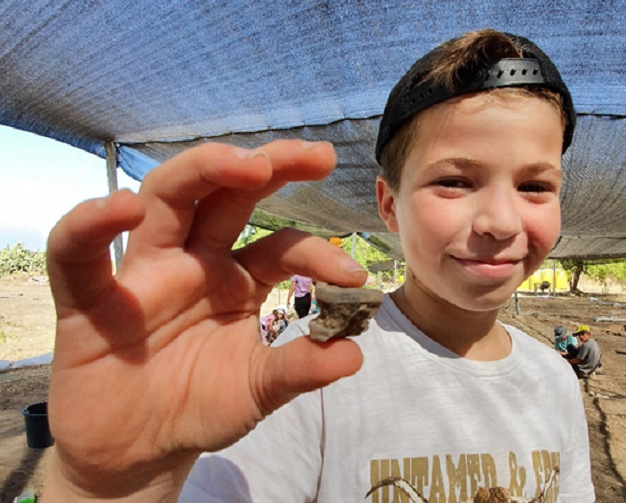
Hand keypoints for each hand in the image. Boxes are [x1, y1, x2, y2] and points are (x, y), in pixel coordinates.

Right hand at [43, 141, 366, 500]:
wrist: (139, 453)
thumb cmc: (199, 408)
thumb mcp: (258, 389)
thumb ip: (300, 369)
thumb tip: (355, 356)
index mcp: (237, 278)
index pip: (279, 246)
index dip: (317, 252)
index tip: (354, 276)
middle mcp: (194, 261)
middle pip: (227, 194)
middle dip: (270, 166)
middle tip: (320, 156)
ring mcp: (144, 273)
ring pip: (166, 198)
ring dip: (202, 171)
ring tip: (247, 163)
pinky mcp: (91, 299)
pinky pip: (79, 254)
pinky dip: (90, 225)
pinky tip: (122, 207)